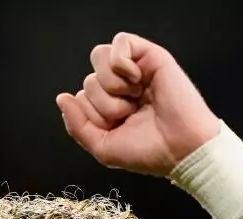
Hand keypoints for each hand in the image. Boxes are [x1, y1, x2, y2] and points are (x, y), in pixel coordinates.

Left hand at [57, 33, 219, 176]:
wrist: (180, 149)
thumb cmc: (147, 152)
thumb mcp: (102, 147)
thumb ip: (77, 125)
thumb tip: (62, 98)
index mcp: (109, 107)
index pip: (79, 98)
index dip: (91, 116)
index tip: (115, 129)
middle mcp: (120, 88)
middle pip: (88, 81)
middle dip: (103, 104)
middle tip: (130, 115)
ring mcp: (135, 71)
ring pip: (98, 59)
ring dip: (111, 84)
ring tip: (134, 98)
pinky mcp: (150, 56)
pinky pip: (119, 42)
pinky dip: (121, 62)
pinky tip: (136, 80)